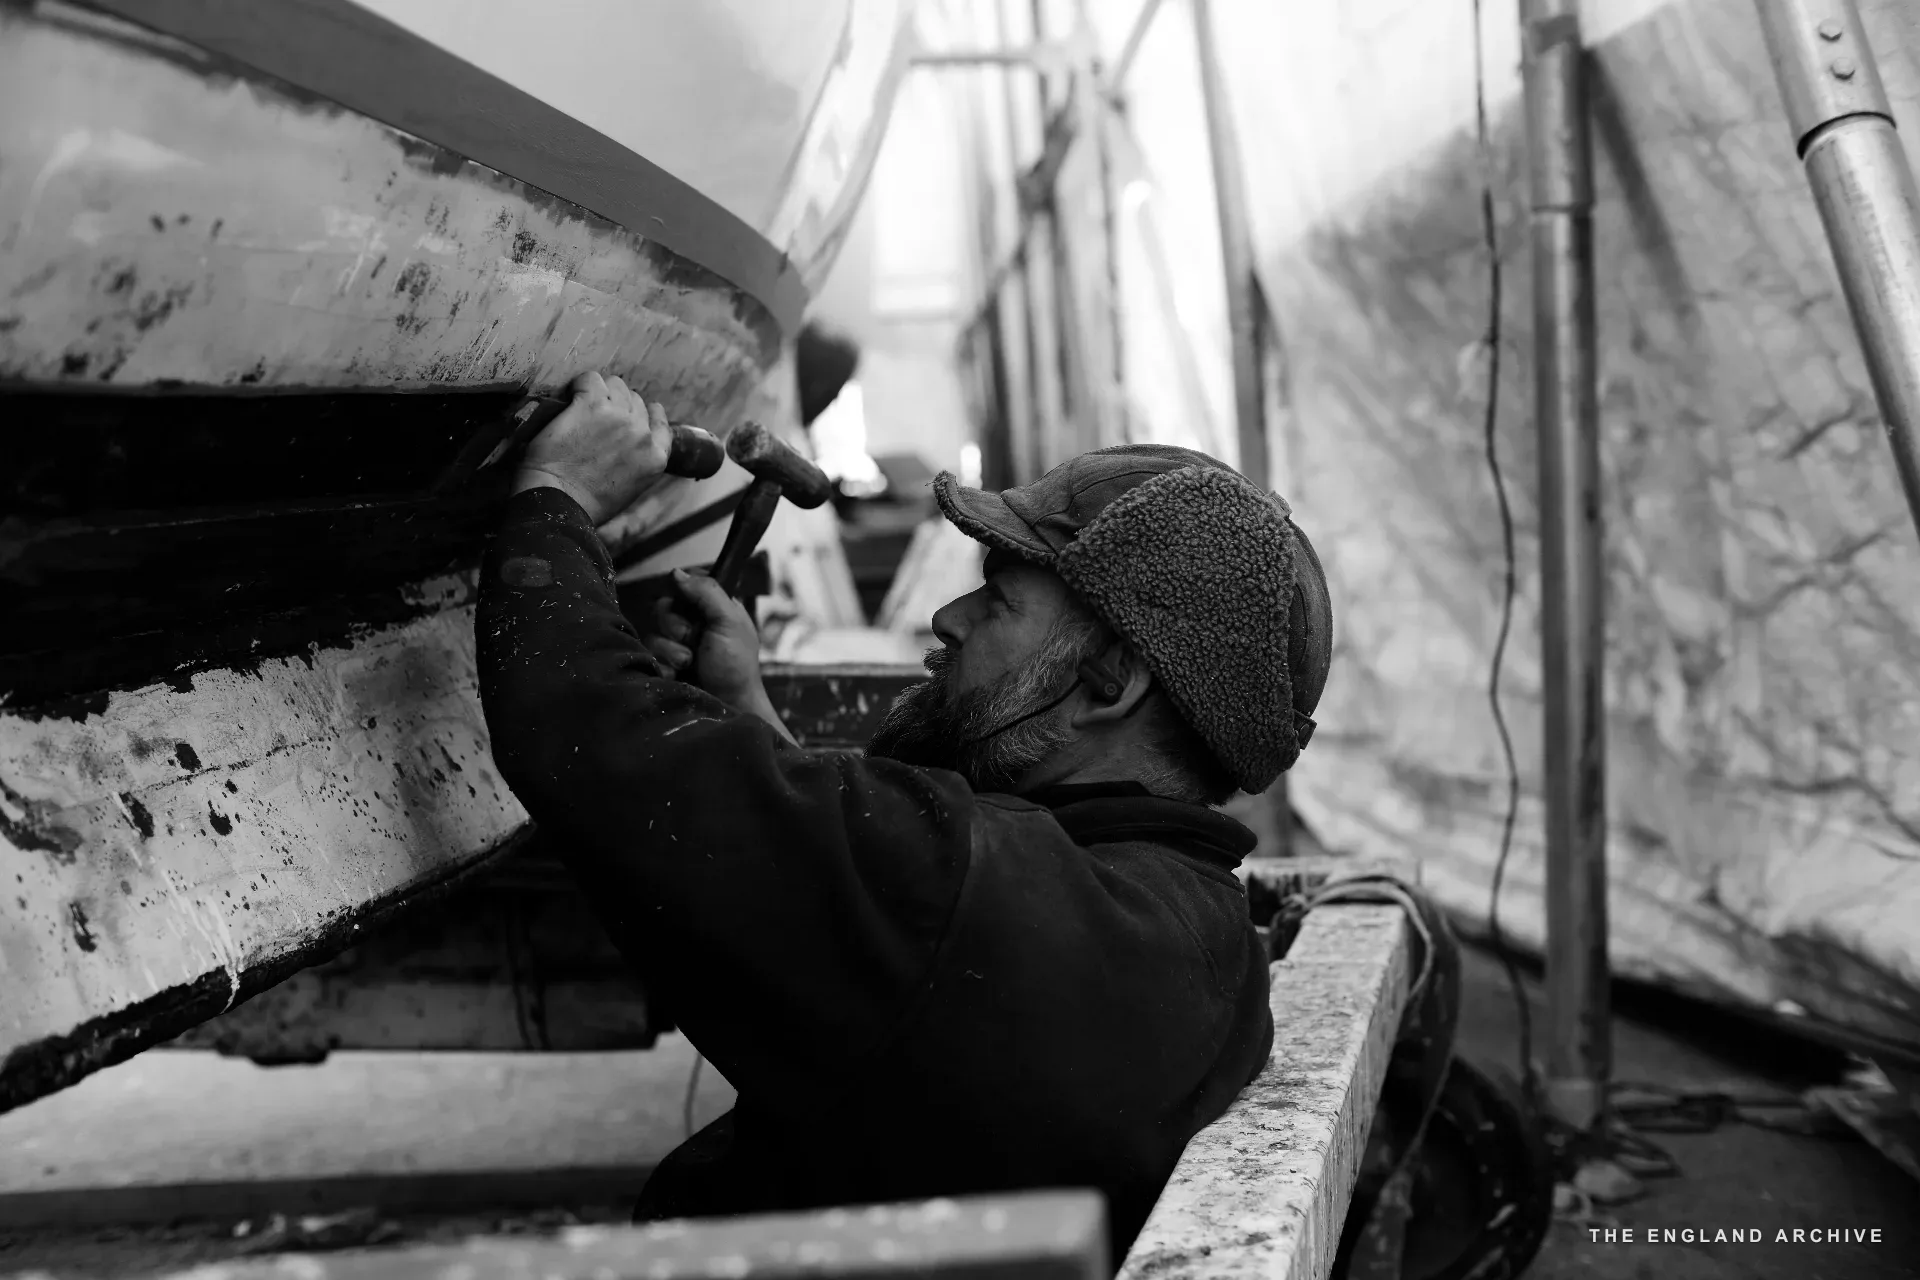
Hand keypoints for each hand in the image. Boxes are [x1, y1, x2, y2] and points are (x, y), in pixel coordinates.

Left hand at [512, 371, 671, 524]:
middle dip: (618, 405)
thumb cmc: (586, 504)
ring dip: (600, 392)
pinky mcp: (592, 404)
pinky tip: (571, 396)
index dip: (644, 414)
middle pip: (635, 400)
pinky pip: (591, 378)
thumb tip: (625, 448)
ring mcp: (619, 417)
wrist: (559, 502)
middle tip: (595, 416)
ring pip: (616, 385)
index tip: (631, 413)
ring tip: (581, 405)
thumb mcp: (630, 489)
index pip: (659, 421)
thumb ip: (636, 463)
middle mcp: (642, 434)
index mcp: (655, 458)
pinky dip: (580, 384)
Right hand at [646, 568, 763, 704]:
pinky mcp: (665, 666)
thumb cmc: (736, 666)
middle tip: (693, 641)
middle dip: (675, 626)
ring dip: (671, 651)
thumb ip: (707, 592)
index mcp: (713, 608)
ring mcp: (677, 646)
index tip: (691, 610)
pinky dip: (662, 666)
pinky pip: (648, 656)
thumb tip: (677, 572)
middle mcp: (693, 623)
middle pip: (663, 608)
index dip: (683, 596)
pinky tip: (678, 675)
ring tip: (689, 663)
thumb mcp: (728, 622)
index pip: (684, 586)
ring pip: (653, 634)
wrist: (729, 707)